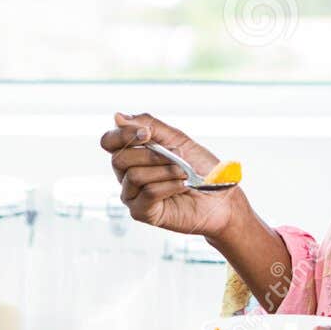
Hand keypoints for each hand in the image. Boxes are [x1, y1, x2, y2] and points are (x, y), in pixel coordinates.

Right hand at [100, 111, 244, 237]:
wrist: (220, 197)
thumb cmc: (200, 168)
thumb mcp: (176, 139)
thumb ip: (149, 126)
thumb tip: (117, 117)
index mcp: (133, 154)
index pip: (109, 141)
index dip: (123, 135)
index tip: (147, 134)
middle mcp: (127, 174)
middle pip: (119, 159)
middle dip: (152, 155)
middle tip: (178, 156)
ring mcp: (132, 195)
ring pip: (134, 176)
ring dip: (165, 171)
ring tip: (184, 173)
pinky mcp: (141, 212)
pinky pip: (147, 193)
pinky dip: (169, 186)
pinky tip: (183, 186)